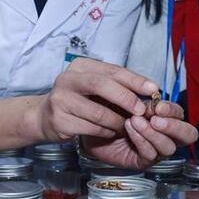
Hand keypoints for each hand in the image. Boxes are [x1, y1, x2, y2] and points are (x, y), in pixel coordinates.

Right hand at [36, 58, 157, 140]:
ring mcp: (60, 100)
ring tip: (126, 126)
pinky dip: (105, 132)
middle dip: (125, 98)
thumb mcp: (94, 86)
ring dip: (117, 121)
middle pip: (101, 85)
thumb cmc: (77, 100)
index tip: (153, 89)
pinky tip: (110, 132)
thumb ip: (117, 85)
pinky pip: (91, 128)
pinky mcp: (59, 121)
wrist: (44, 117)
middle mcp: (67, 79)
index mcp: (80, 66)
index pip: (112, 70)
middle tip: (141, 110)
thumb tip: (149, 91)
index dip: (134, 79)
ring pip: (98, 112)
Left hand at [82, 100, 198, 168]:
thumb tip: (155, 94)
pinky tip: (129, 129)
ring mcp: (156, 149)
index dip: (173, 110)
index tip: (157, 106)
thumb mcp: (127, 96)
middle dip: (174, 126)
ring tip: (135, 120)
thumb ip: (142, 95)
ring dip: (152, 132)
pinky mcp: (142, 161)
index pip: (181, 115)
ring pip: (168, 147)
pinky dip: (141, 140)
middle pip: (188, 135)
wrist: (89, 121)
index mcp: (166, 116)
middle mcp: (166, 134)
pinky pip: (149, 153)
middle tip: (155, 118)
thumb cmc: (110, 106)